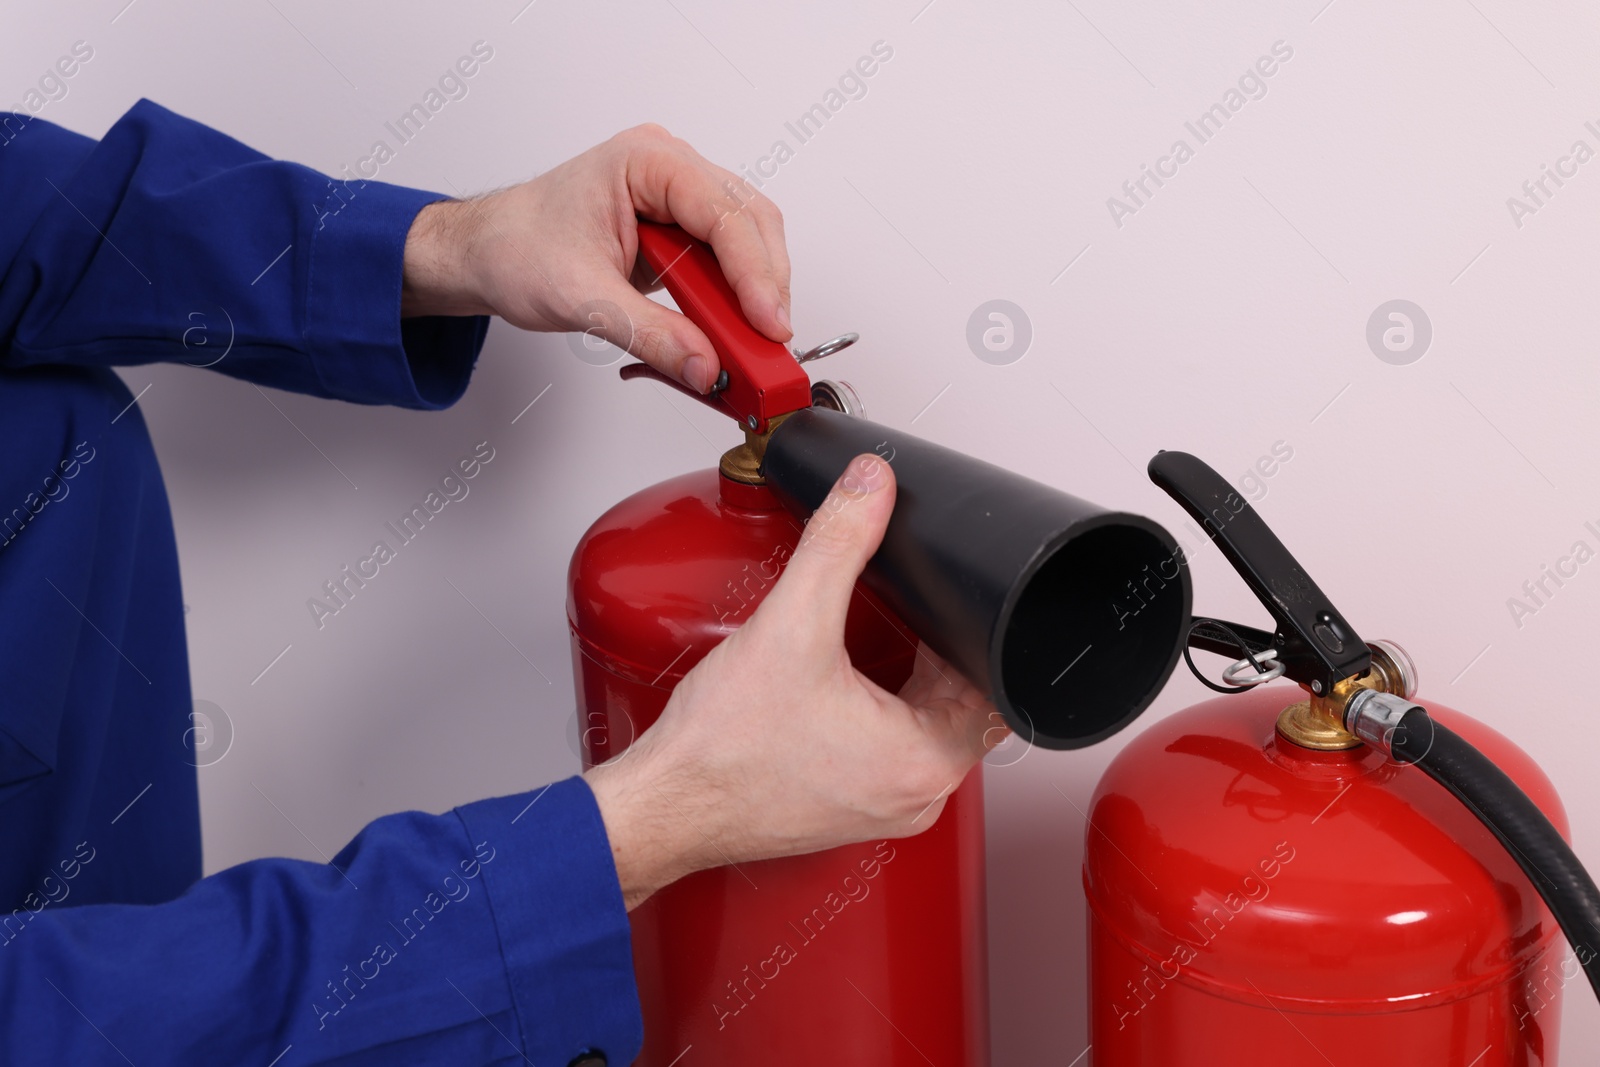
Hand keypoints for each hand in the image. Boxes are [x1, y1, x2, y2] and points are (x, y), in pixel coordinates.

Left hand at [400, 124, 791, 393]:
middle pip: (750, 222)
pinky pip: (728, 259)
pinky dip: (735, 299)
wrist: (486, 253)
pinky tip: (730, 331)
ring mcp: (678, 196)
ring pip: (749, 239)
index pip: (724, 215)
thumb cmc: (516, 249)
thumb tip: (706, 366)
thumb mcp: (581, 299)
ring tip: (752, 346)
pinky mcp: (680, 228)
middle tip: (769, 344)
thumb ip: (651, 335)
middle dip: (765, 286)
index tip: (770, 325)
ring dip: (755, 294)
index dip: (755, 274)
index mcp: (645, 162)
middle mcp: (669, 169)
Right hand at [583, 454, 1004, 909]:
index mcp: (928, 762)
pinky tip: (836, 688)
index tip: (944, 601)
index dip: (974, 630)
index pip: (996, 683)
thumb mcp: (791, 623)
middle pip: (962, 703)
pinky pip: (889, 752)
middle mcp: (917, 797)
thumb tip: (871, 486)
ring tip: (864, 647)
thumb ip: (838, 541)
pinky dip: (876, 713)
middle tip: (897, 615)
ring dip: (907, 681)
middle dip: (936, 650)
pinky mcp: (852, 810)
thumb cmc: (724, 748)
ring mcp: (885, 810)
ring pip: (926, 726)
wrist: (665, 803)